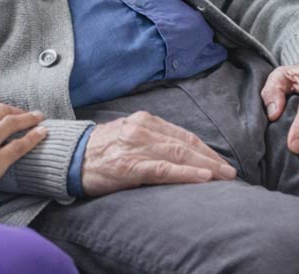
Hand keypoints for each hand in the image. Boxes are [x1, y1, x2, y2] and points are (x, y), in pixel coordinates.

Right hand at [80, 111, 235, 196]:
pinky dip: (186, 174)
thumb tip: (180, 152)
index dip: (204, 149)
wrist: (69, 158)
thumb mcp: (127, 136)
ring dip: (206, 166)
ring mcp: (135, 147)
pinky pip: (164, 170)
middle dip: (210, 158)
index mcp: (143, 121)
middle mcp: (141, 129)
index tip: (220, 162)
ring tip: (223, 177)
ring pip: (178, 155)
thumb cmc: (100, 150)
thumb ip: (152, 139)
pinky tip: (203, 178)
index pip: (182, 135)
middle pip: (184, 144)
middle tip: (230, 172)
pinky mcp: (129, 166)